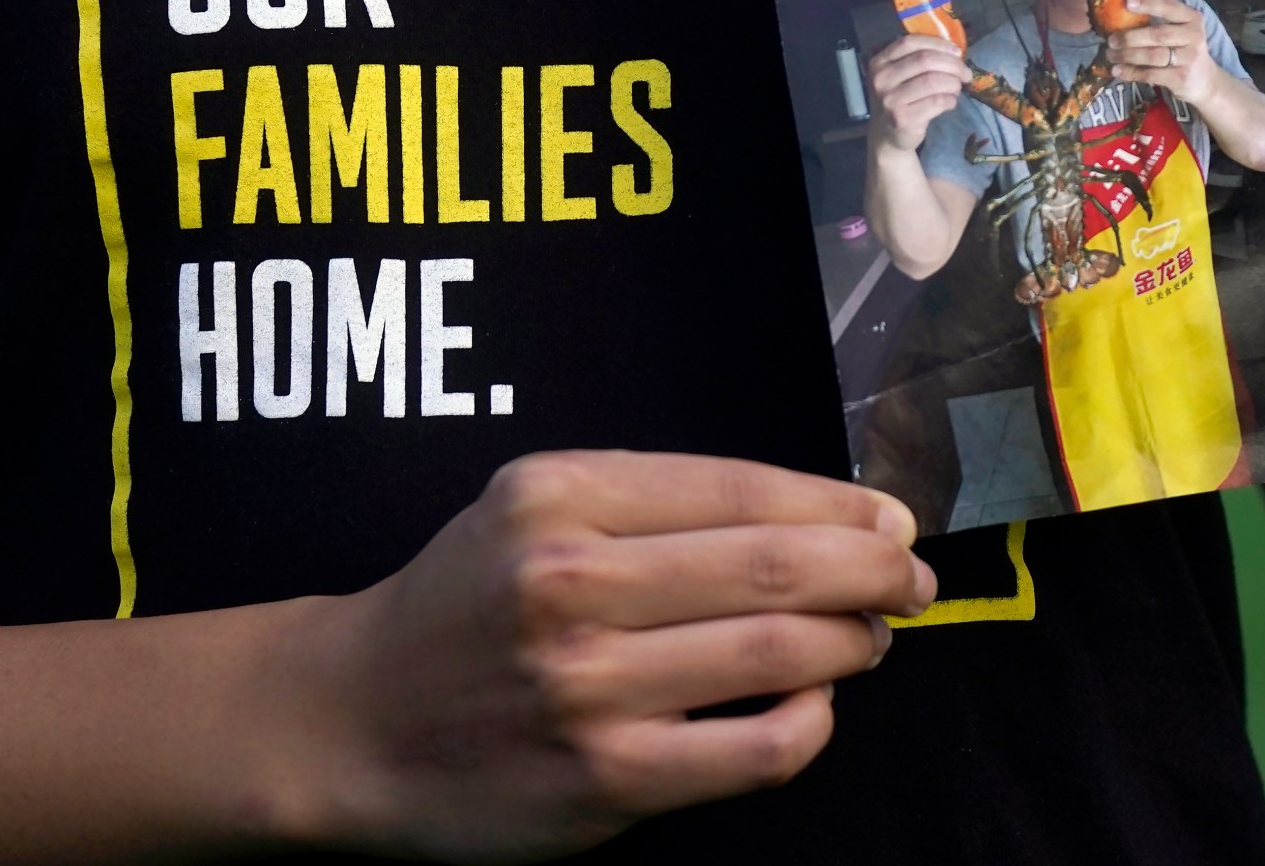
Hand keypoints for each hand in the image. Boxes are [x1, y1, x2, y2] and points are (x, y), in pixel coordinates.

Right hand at [300, 451, 933, 860]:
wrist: (350, 719)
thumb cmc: (463, 604)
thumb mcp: (528, 506)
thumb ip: (653, 502)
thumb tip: (824, 512)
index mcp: (558, 495)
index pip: (741, 488)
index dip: (840, 503)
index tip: (890, 517)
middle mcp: (569, 581)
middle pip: (778, 565)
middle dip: (874, 568)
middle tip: (913, 577)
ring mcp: (587, 686)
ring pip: (781, 654)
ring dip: (854, 641)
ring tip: (869, 637)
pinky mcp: (605, 777)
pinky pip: (756, 750)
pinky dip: (811, 724)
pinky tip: (813, 709)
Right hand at [865, 34, 973, 153]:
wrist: (886, 135)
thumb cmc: (900, 100)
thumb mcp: (899, 75)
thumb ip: (918, 59)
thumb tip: (954, 51)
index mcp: (879, 62)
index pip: (910, 42)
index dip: (938, 43)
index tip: (957, 52)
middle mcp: (881, 79)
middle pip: (925, 60)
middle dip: (953, 65)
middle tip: (965, 74)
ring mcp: (890, 100)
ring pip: (934, 81)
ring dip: (953, 84)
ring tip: (956, 89)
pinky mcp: (903, 118)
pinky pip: (937, 101)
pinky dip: (950, 100)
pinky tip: (950, 103)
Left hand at [1104, 0, 1221, 105]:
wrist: (1205, 81)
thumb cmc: (1184, 50)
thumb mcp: (1180, 31)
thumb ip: (1159, 22)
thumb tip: (1120, 14)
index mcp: (1192, 18)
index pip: (1170, 7)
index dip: (1148, 4)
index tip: (1127, 2)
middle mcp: (1194, 36)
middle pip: (1158, 35)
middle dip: (1130, 37)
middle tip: (1111, 39)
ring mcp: (1189, 58)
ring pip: (1152, 56)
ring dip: (1127, 55)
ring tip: (1110, 55)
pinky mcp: (1181, 78)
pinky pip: (1151, 74)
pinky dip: (1131, 72)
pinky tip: (1117, 70)